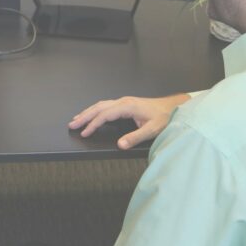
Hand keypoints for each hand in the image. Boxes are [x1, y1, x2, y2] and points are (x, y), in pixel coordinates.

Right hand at [68, 94, 189, 149]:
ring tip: (77, 120)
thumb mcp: (152, 129)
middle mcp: (123, 101)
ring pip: (101, 105)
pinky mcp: (125, 104)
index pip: (105, 115)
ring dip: (88, 112)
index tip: (84, 133)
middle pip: (98, 108)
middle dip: (84, 116)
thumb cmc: (164, 118)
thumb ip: (135, 137)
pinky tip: (92, 114)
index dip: (93, 124)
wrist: (173, 107)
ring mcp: (123, 101)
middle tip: (72, 125)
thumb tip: (120, 145)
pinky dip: (96, 110)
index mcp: (127, 106)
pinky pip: (106, 105)